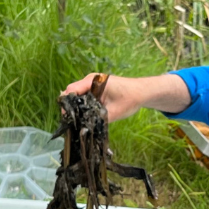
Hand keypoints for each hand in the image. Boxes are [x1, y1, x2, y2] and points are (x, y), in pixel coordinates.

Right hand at [60, 72, 190, 122]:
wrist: (142, 92)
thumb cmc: (130, 99)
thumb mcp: (113, 112)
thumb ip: (98, 119)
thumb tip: (84, 128)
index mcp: (93, 81)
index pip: (71, 90)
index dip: (66, 104)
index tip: (67, 117)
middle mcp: (90, 80)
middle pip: (72, 93)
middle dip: (70, 107)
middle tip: (72, 122)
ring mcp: (92, 84)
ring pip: (77, 96)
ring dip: (76, 107)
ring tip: (78, 121)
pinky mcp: (96, 89)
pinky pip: (84, 97)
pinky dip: (82, 106)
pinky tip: (85, 116)